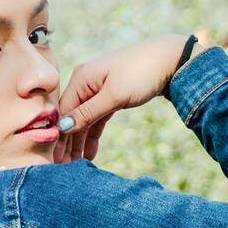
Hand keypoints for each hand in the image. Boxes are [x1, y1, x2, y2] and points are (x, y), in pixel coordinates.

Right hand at [54, 32, 196, 163]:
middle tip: (65, 168)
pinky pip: (97, 117)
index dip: (59, 136)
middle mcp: (85, 82)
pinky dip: (93, 133)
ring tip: (78, 165)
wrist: (170, 60)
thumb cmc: (141, 73)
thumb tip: (63, 127)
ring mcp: (98, 88)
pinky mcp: (110, 95)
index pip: (63, 111)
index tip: (57, 160)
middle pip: (72, 116)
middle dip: (68, 142)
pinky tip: (90, 153)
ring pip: (84, 119)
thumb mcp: (114, 96)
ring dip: (80, 141)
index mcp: (81, 78)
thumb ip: (89, 112)